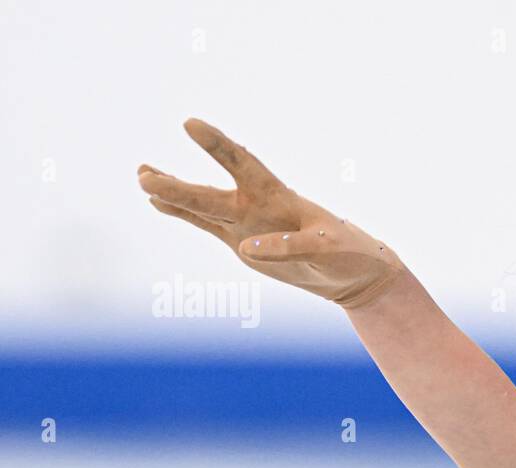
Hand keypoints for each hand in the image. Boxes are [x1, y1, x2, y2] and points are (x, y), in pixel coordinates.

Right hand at [137, 118, 406, 308]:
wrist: (352, 273)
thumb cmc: (349, 253)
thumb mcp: (329, 250)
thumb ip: (292, 248)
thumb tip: (248, 247)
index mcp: (280, 197)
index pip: (244, 165)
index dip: (219, 146)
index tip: (191, 124)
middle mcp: (257, 206)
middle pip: (212, 194)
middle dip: (179, 186)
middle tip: (143, 173)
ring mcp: (247, 224)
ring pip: (203, 207)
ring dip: (173, 195)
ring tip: (141, 177)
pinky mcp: (243, 245)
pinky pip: (207, 227)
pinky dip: (183, 215)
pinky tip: (158, 204)